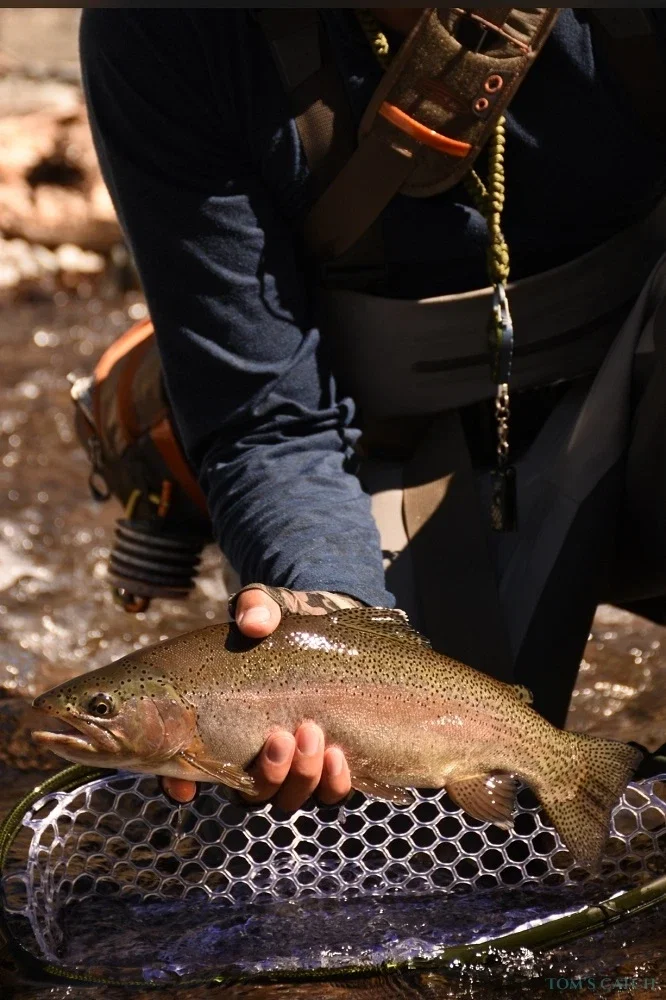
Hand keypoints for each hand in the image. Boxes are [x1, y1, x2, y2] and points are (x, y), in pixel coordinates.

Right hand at [162, 585, 359, 808]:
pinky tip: (337, 754)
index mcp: (219, 724)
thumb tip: (254, 623)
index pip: (185, 768)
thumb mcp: (266, 607)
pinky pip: (328, 794)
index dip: (178, 783)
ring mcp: (291, 766)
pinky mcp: (328, 766)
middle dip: (266, 775)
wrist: (333, 629)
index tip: (186, 787)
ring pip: (286, 798)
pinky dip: (332, 783)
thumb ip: (256, 607)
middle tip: (280, 736)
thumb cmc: (284, 624)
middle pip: (248, 794)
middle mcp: (251, 756)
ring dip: (299, 776)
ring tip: (312, 734)